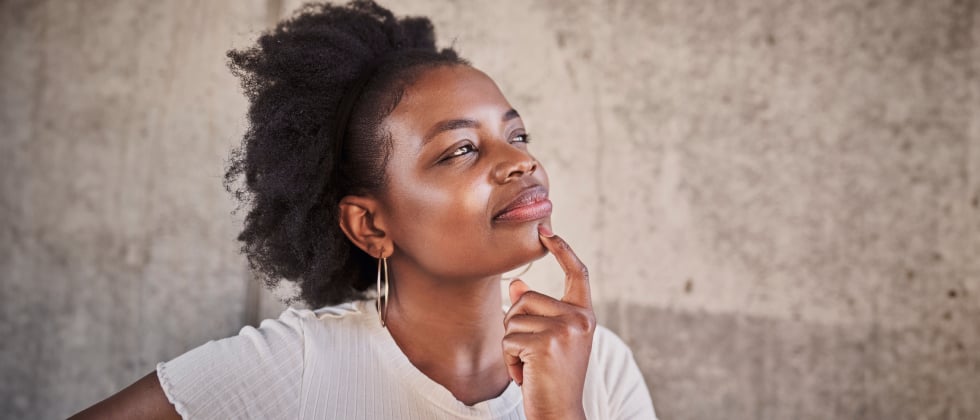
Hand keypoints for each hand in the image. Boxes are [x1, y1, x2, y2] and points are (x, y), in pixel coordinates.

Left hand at [503, 225, 594, 419]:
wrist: (560, 412)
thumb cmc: (551, 379)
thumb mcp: (547, 341)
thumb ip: (535, 313)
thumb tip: (516, 284)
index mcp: (584, 316)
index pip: (577, 274)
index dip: (562, 250)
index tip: (547, 230)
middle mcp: (579, 320)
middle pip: (527, 299)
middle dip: (516, 326)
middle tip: (530, 356)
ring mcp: (565, 330)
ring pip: (514, 319)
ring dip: (511, 346)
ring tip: (530, 366)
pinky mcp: (546, 343)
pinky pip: (508, 339)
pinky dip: (509, 360)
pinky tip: (525, 375)